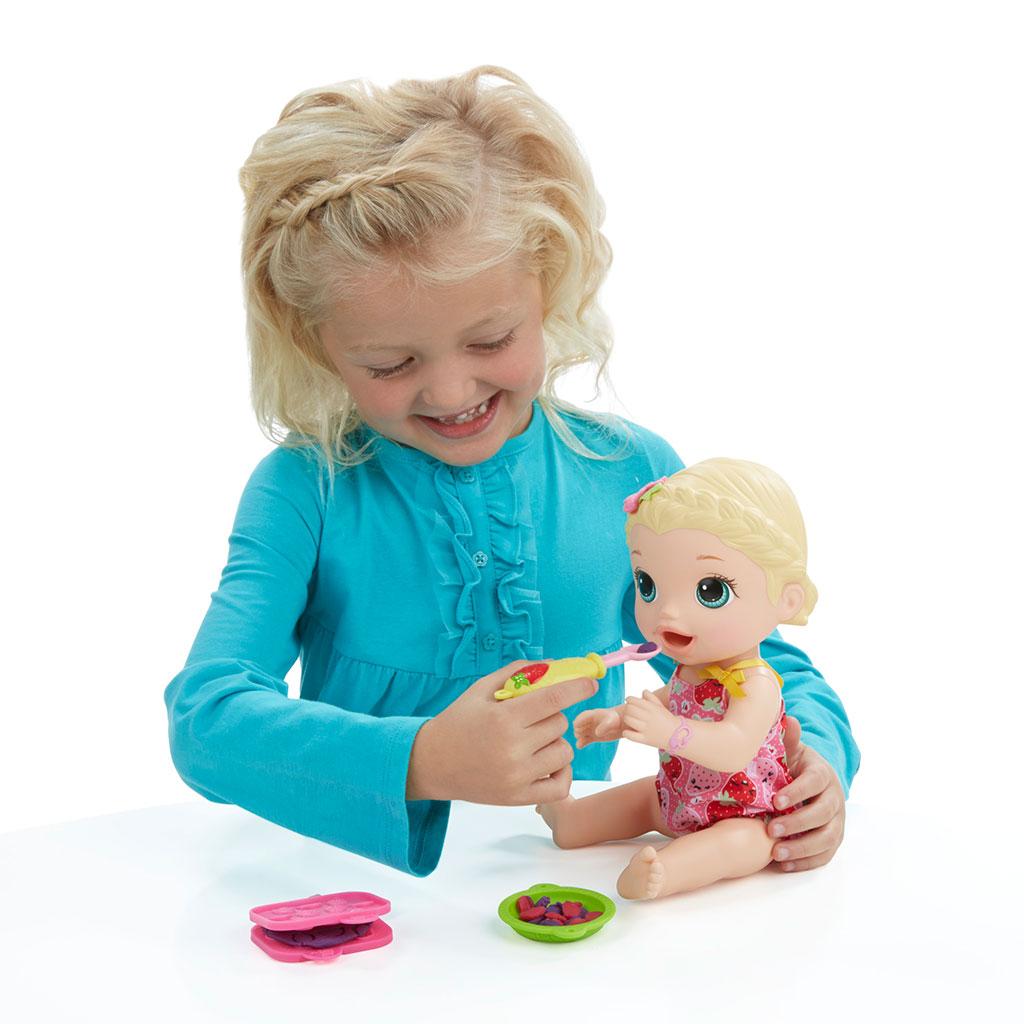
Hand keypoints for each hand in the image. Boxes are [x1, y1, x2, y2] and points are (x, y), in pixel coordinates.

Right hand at [406, 661, 598, 805]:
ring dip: (554, 742)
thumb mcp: (481, 689)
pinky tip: (544, 762)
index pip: (554, 698)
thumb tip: (554, 664)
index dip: (577, 687)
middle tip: (529, 718)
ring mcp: (518, 776)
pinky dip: (560, 772)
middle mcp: (512, 748)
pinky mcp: (520, 797)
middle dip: (550, 716)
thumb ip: (517, 672)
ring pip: (564, 751)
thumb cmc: (459, 721)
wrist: (432, 763)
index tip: (590, 683)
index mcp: (503, 718)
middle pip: (559, 723)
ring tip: (532, 741)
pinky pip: (562, 784)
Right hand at [574, 707, 623, 747]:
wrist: (620, 725)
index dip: (578, 725)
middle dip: (578, 732)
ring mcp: (589, 730)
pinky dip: (580, 744)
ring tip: (583, 741)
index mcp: (589, 715)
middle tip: (585, 734)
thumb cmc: (615, 720)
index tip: (584, 728)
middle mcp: (587, 723)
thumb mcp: (611, 721)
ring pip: (578, 735)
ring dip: (579, 739)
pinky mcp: (592, 737)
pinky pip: (583, 741)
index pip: (578, 720)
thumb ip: (604, 726)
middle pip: (576, 728)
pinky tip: (580, 746)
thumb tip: (596, 733)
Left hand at [621, 689, 677, 749]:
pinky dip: (626, 733)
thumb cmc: (667, 719)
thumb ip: (652, 698)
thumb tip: (643, 691)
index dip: (629, 700)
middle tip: (629, 712)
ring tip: (629, 721)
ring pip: (627, 720)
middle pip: (629, 709)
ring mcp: (646, 729)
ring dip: (626, 719)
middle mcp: (648, 717)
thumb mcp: (661, 707)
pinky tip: (629, 732)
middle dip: (627, 709)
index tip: (630, 702)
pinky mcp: (645, 740)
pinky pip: (630, 735)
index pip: (632, 700)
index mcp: (652, 708)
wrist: (678, 735)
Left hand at [766, 716, 846, 871]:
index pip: (814, 783)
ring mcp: (837, 822)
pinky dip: (806, 862)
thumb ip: (790, 740)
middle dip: (797, 824)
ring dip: (801, 848)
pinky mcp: (833, 840)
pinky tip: (785, 865)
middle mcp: (834, 799)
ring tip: (776, 853)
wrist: (815, 781)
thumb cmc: (797, 766)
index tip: (775, 801)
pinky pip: (825, 855)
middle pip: (822, 814)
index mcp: (822, 774)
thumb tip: (788, 719)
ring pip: (826, 839)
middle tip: (771, 830)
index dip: (797, 792)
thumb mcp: (793, 752)